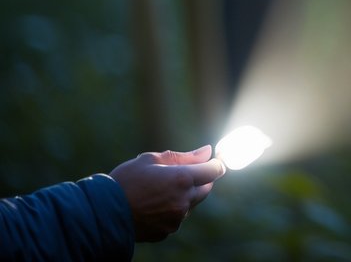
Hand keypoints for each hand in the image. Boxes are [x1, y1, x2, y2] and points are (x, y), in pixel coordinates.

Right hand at [110, 145, 225, 241]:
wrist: (101, 214)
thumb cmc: (124, 181)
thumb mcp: (150, 160)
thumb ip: (183, 156)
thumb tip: (207, 151)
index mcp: (181, 179)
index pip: (214, 170)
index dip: (216, 163)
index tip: (212, 159)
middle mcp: (183, 201)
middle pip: (207, 188)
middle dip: (201, 179)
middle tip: (182, 173)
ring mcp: (176, 219)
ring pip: (191, 204)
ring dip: (185, 195)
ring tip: (160, 190)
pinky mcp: (166, 232)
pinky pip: (178, 218)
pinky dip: (173, 210)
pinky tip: (153, 205)